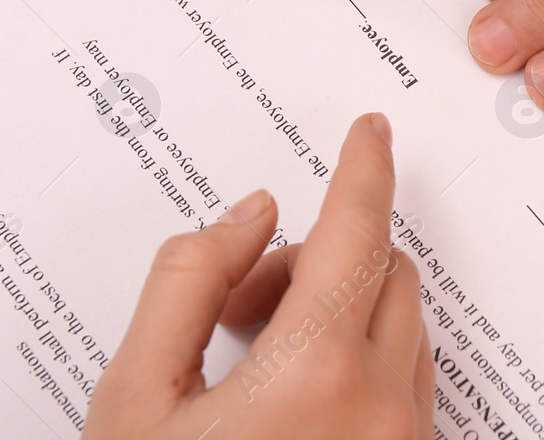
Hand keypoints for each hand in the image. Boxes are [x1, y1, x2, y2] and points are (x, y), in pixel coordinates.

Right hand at [82, 113, 432, 439]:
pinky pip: (408, 387)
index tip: (369, 133)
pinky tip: (295, 407)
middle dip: (319, 262)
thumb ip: (187, 284)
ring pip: (404, 329)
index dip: (364, 168)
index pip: (358, 231)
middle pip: (384, 272)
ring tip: (261, 370)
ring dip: (344, 317)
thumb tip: (250, 216)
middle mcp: (381, 410)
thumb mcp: (136, 398)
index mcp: (317, 374)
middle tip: (241, 307)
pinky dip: (364, 367)